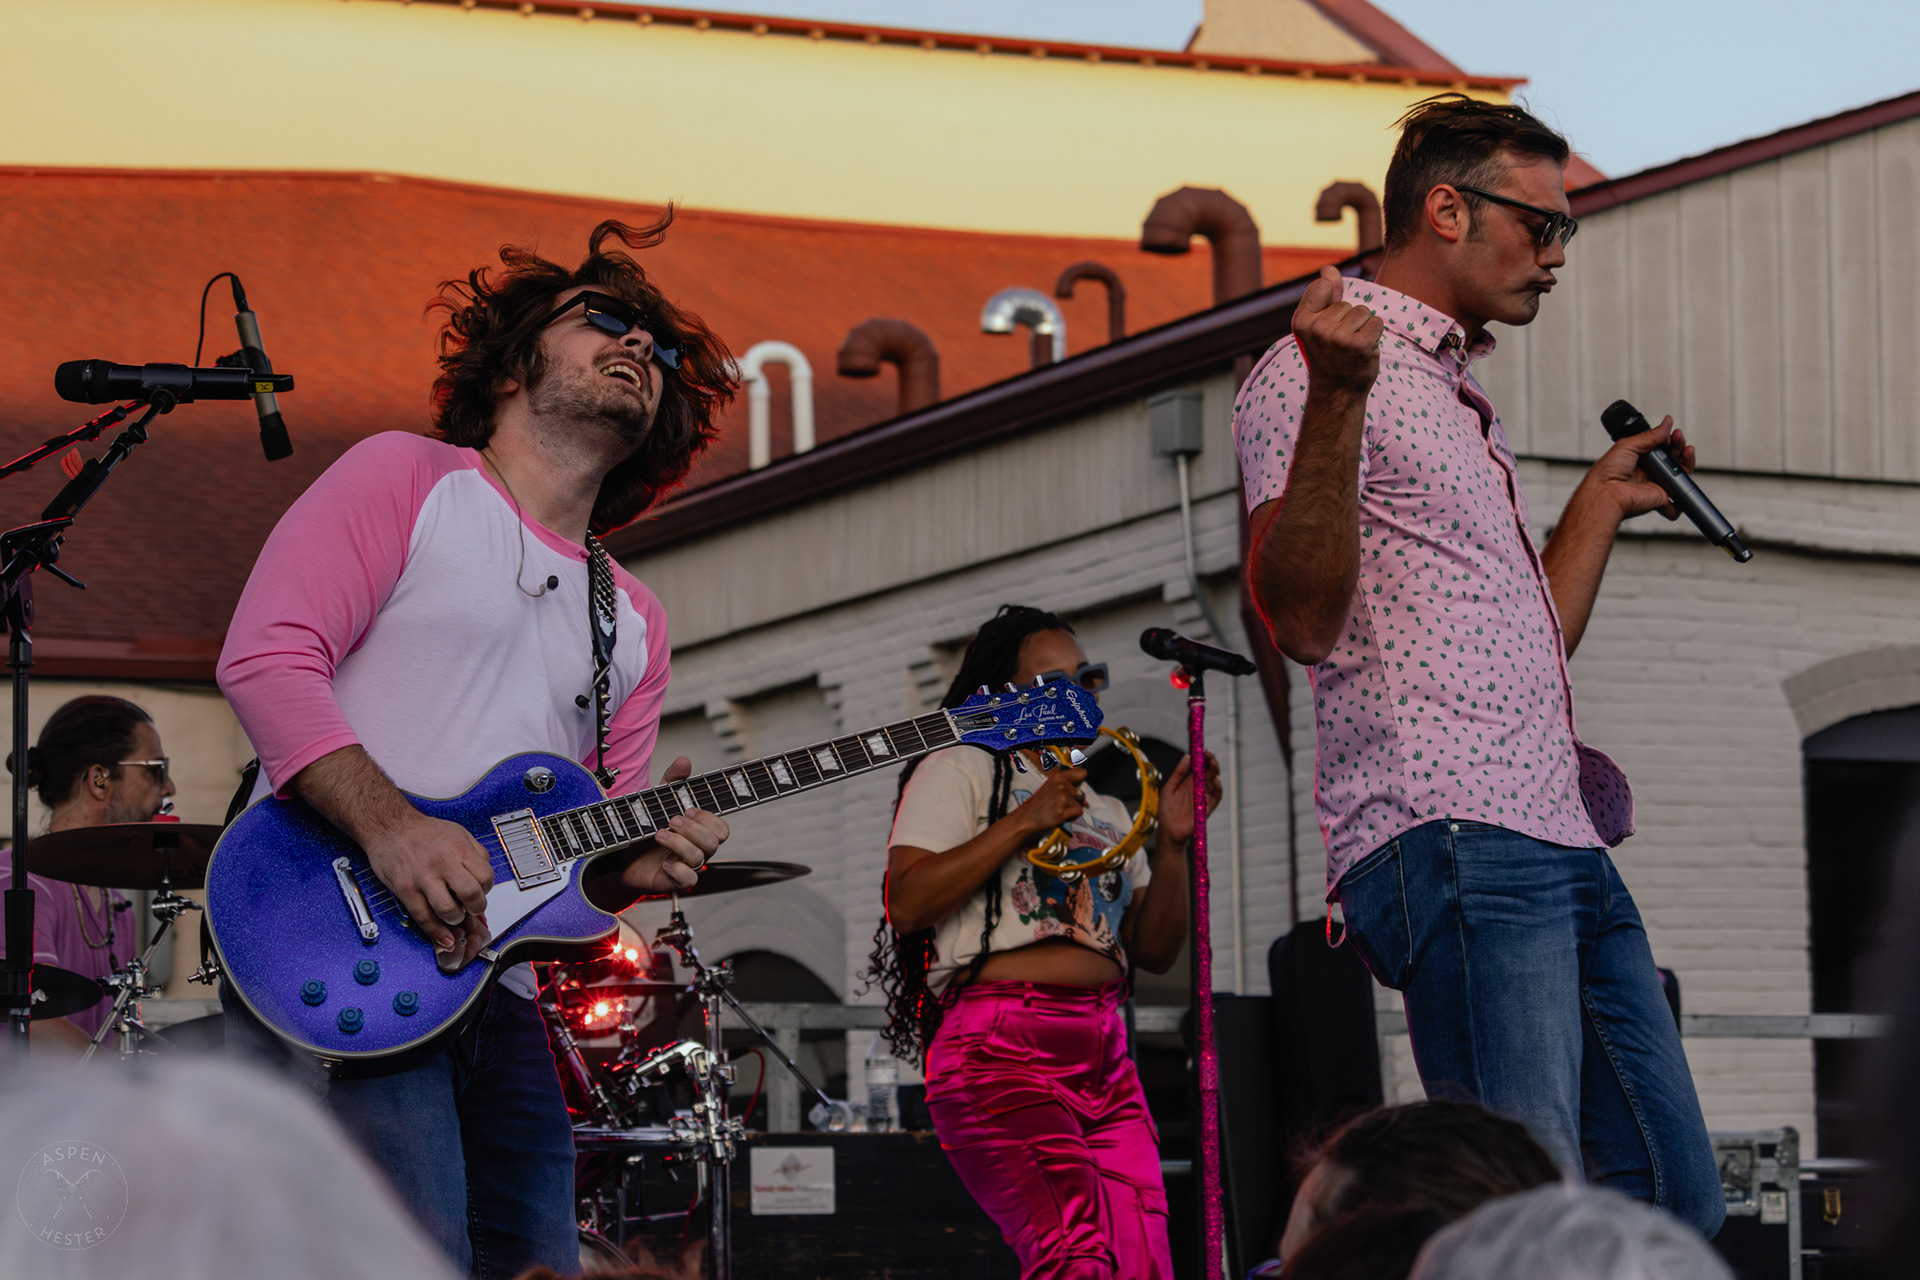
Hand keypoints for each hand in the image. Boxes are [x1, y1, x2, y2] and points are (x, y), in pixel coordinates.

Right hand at [362, 810, 494, 972]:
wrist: (389, 825)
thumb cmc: (423, 831)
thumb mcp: (458, 833)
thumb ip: (475, 853)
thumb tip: (485, 878)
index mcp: (459, 849)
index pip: (485, 877)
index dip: (487, 889)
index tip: (480, 892)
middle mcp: (443, 863)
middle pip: (471, 895)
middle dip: (476, 908)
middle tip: (471, 908)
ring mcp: (422, 877)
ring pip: (448, 910)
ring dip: (456, 920)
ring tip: (454, 916)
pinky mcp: (405, 889)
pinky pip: (423, 917)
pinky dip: (436, 932)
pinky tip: (444, 938)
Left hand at [619, 756, 728, 893]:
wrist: (622, 854)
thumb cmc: (647, 826)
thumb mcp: (659, 800)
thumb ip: (673, 781)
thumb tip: (684, 760)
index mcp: (699, 831)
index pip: (721, 828)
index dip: (709, 819)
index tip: (689, 809)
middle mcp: (697, 848)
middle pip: (714, 842)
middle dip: (694, 829)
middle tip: (672, 819)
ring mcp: (687, 865)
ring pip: (700, 858)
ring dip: (679, 844)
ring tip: (659, 833)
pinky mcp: (674, 881)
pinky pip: (688, 881)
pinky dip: (678, 871)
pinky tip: (665, 863)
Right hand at [1012, 762, 1086, 835]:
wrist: (1025, 820)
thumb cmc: (1037, 806)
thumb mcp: (1049, 790)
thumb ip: (1066, 790)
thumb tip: (1086, 802)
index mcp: (1057, 777)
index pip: (1082, 773)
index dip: (1079, 782)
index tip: (1073, 788)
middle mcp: (1061, 785)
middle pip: (1082, 793)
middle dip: (1074, 801)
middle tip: (1060, 805)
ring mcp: (1062, 798)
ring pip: (1080, 804)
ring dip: (1072, 810)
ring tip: (1058, 811)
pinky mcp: (1062, 811)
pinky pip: (1078, 812)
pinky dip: (1072, 817)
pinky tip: (1061, 817)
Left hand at [1155, 752, 1222, 850]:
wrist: (1167, 830)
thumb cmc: (1166, 810)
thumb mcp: (1169, 787)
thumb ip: (1178, 772)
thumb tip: (1187, 756)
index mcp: (1190, 783)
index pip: (1202, 768)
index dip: (1205, 759)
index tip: (1204, 750)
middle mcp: (1199, 789)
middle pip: (1210, 773)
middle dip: (1212, 762)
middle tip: (1209, 754)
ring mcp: (1204, 798)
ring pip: (1214, 783)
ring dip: (1215, 773)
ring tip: (1212, 763)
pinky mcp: (1207, 809)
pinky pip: (1216, 798)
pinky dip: (1218, 789)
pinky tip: (1216, 780)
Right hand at [1293, 266, 1383, 395]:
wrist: (1336, 391)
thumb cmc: (1328, 355)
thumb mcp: (1317, 324)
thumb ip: (1324, 295)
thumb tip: (1329, 269)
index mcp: (1301, 321)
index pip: (1322, 286)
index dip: (1330, 301)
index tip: (1326, 324)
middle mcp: (1317, 328)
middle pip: (1347, 303)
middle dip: (1349, 320)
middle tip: (1339, 345)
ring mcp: (1338, 337)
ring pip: (1363, 312)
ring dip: (1362, 328)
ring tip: (1351, 347)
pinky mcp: (1359, 345)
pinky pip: (1376, 322)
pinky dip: (1374, 334)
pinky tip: (1363, 350)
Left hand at [1581, 414, 1694, 521]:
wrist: (1606, 494)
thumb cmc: (1607, 473)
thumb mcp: (1628, 445)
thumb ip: (1650, 436)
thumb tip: (1667, 422)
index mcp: (1638, 459)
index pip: (1660, 448)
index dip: (1668, 439)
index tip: (1671, 433)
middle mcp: (1647, 472)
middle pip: (1672, 459)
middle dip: (1679, 446)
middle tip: (1678, 438)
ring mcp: (1655, 486)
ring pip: (1680, 475)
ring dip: (1687, 461)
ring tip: (1687, 450)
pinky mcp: (1660, 499)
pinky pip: (1676, 504)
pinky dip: (1683, 500)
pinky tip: (1684, 481)